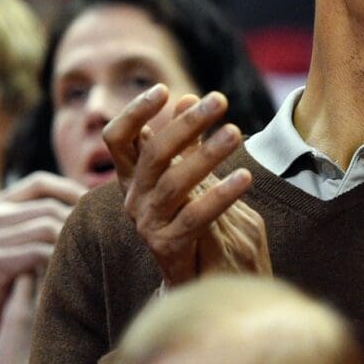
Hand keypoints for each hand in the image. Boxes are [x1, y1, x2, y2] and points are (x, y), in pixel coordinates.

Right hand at [0, 172, 86, 355]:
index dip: (68, 188)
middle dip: (75, 220)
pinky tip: (67, 268)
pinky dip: (58, 259)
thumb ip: (49, 212)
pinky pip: (40, 251)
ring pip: (47, 227)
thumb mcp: (31, 233)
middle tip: (95, 234)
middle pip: (48, 207)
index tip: (92, 201)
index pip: (39, 182)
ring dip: (69, 241)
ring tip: (83, 252)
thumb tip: (94, 192)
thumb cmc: (18, 266)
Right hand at [103, 85, 262, 284]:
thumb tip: (186, 97)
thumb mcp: (182, 172)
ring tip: (236, 132)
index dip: (134, 112)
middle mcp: (133, 199)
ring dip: (207, 154)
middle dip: (186, 124)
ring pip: (173, 182)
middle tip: (220, 100)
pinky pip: (195, 216)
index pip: (118, 138)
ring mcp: (147, 224)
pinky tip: (246, 176)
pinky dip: (221, 194)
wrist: (192, 274)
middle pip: (152, 154)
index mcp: (133, 176)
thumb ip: (183, 140)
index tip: (163, 89)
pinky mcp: (166, 247)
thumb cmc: (185, 214)